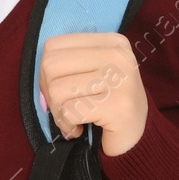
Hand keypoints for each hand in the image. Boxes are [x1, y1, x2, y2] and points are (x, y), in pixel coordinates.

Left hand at [38, 31, 146, 155]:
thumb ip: (64, 69)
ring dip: (59, 113)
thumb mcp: (89, 75)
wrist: (138, 137)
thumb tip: (40, 88)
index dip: (47, 73)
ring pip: (56, 90)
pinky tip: (80, 129)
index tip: (63, 91)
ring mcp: (120, 79)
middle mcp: (118, 55)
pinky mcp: (117, 105)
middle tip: (66, 108)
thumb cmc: (108, 105)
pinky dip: (67, 126)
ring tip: (75, 119)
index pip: (53, 46)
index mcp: (110, 42)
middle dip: (50, 93)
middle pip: (51, 65)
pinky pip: (69, 112)